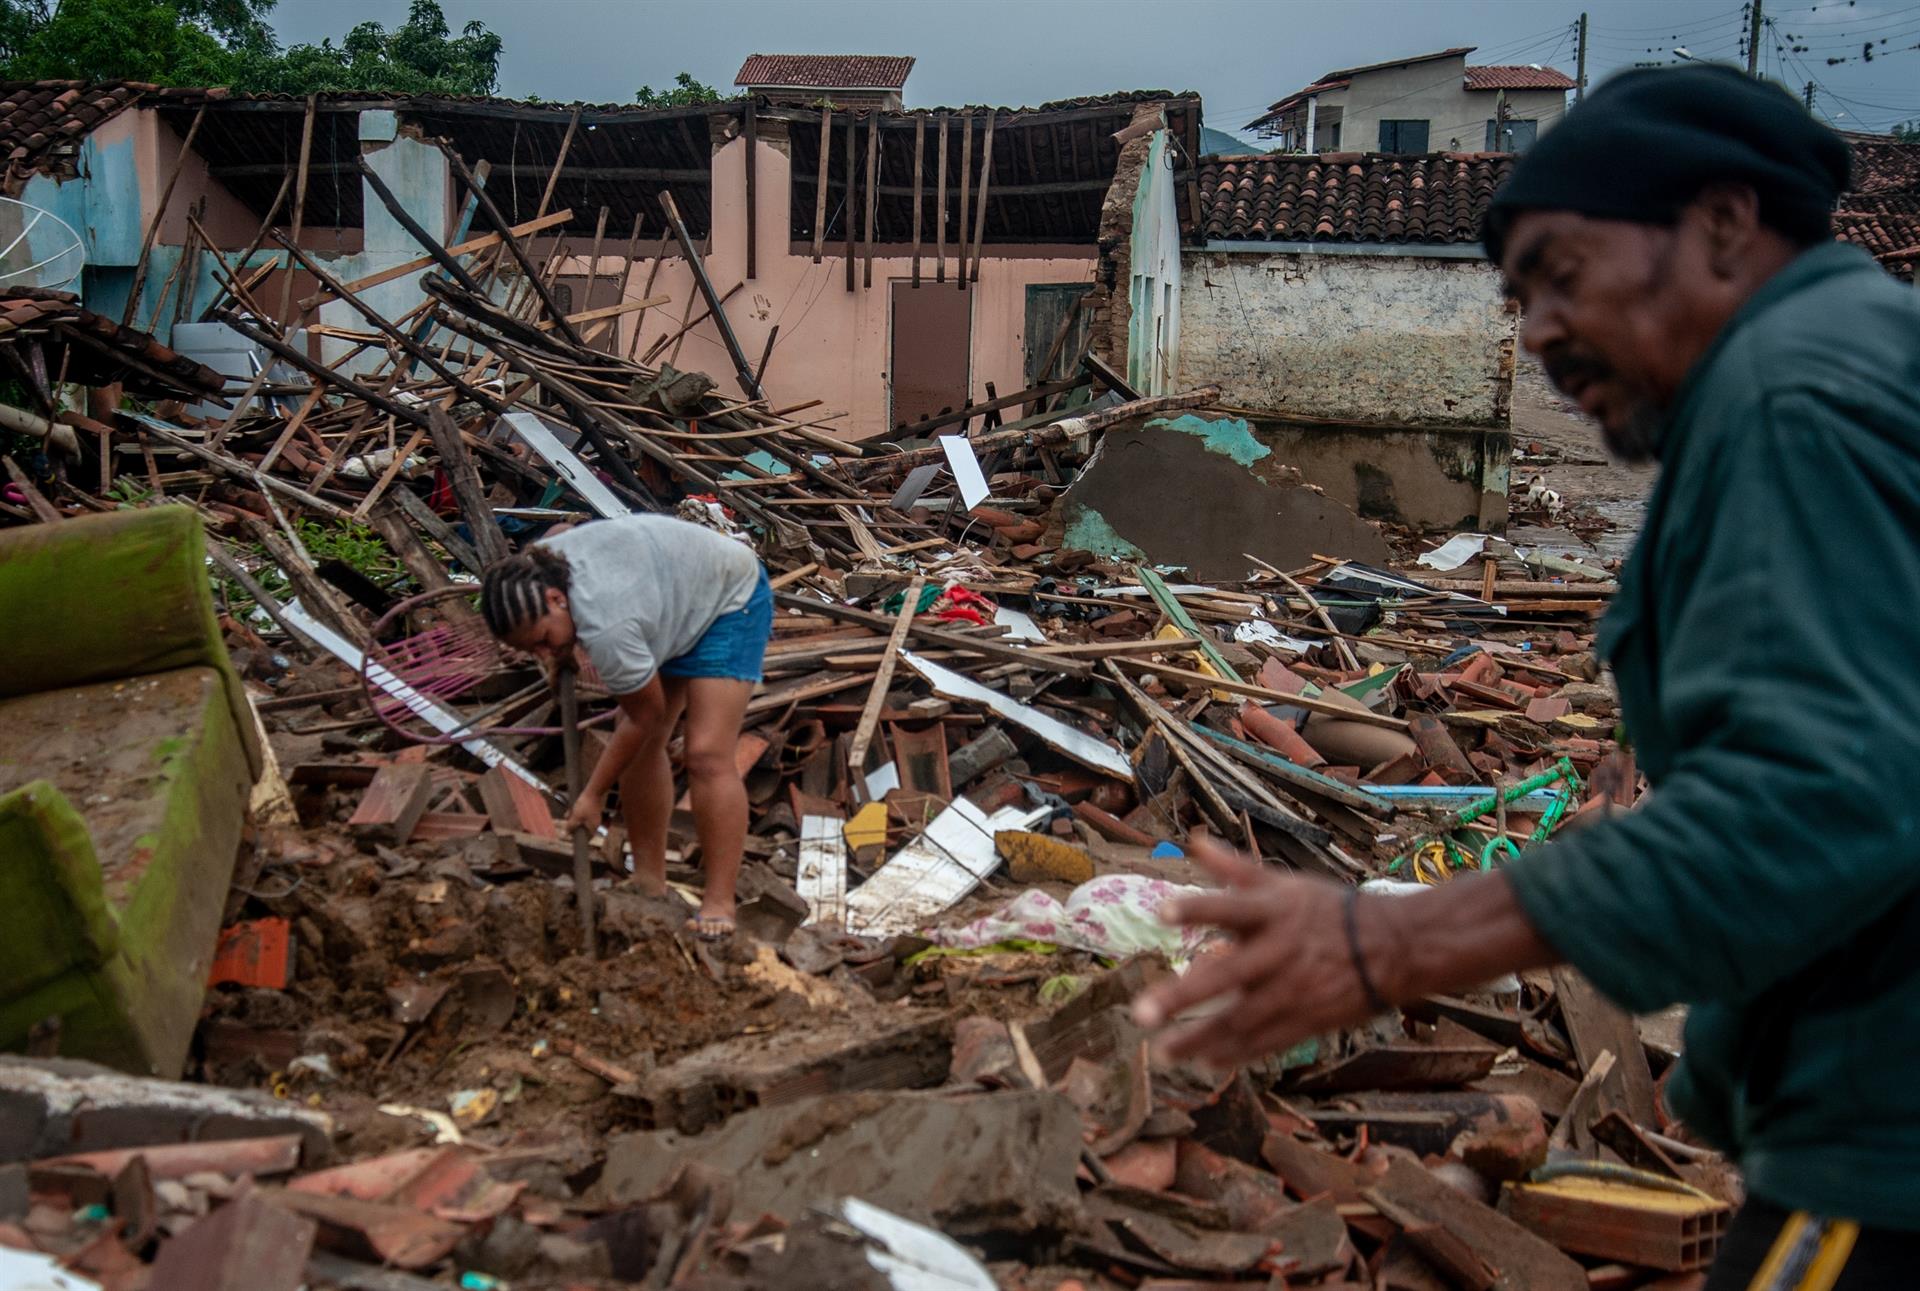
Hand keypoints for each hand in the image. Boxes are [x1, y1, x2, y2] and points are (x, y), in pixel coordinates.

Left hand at [562, 787, 606, 835]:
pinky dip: (577, 814)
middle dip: (573, 826)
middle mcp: (594, 823)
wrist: (593, 791)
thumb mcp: (576, 817)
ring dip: (574, 819)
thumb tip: (565, 834)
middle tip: (567, 824)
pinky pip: (583, 815)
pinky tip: (571, 810)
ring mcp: (594, 816)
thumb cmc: (585, 805)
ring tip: (568, 815)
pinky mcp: (592, 810)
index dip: (577, 837)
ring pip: (582, 821)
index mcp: (593, 827)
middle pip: (582, 829)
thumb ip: (570, 826)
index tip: (570, 835)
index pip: (586, 837)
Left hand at [1131, 837, 1393, 1065]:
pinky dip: (1234, 1054)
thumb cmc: (1327, 910)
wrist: (1391, 948)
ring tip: (1162, 1051)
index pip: (1231, 907)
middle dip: (1183, 997)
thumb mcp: (1286, 883)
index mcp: (1273, 912)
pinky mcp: (1305, 1020)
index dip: (1198, 908)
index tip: (1162, 911)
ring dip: (1198, 1039)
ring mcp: (1291, 991)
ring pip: (1239, 1021)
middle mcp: (1279, 953)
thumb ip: (1235, 869)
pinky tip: (1203, 1062)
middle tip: (1141, 1012)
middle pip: (1226, 977)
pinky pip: (1264, 1042)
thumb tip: (1194, 842)